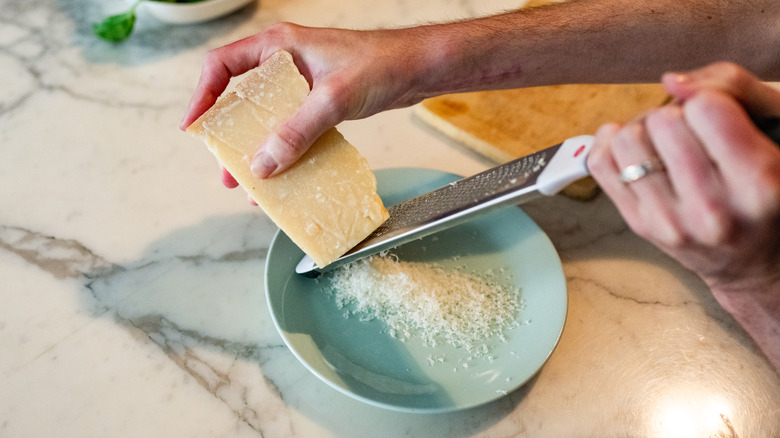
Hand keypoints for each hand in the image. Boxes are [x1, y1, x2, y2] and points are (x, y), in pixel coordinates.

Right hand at [181, 23, 429, 180]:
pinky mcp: (319, 102)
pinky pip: (292, 128)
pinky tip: (285, 173)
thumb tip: (265, 164)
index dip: (202, 96)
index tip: (194, 127)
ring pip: (267, 117)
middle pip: (242, 98)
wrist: (418, 68)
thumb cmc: (381, 64)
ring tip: (251, 181)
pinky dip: (285, 150)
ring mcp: (303, 84)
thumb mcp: (333, 99)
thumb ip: (297, 131)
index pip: (222, 66)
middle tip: (226, 168)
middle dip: (231, 135)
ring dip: (258, 148)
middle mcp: (286, 63)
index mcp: (279, 47)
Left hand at [587, 62, 779, 368]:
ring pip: (625, 139)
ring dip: (643, 129)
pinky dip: (612, 145)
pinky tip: (638, 151)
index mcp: (759, 182)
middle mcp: (712, 209)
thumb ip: (736, 90)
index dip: (711, 101)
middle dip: (676, 115)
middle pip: (662, 120)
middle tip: (692, 132)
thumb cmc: (771, 189)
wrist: (754, 259)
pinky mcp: (638, 224)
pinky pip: (599, 163)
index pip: (706, 107)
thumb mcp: (776, 130)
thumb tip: (672, 82)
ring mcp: (668, 221)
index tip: (720, 118)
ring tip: (666, 143)